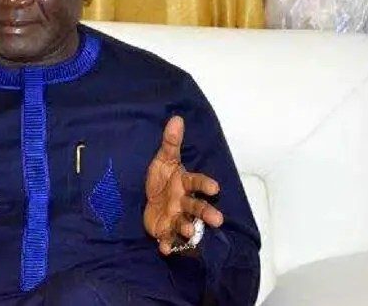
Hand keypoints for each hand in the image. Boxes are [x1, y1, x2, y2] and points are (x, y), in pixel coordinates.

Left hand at [144, 116, 223, 254]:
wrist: (149, 197)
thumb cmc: (162, 177)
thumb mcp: (163, 159)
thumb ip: (170, 142)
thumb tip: (176, 118)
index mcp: (184, 183)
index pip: (197, 183)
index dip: (205, 185)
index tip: (215, 188)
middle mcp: (184, 202)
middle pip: (197, 207)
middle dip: (207, 213)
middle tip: (218, 220)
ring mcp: (176, 217)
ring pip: (185, 223)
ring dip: (187, 228)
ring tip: (188, 231)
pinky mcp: (165, 230)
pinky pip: (168, 239)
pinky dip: (168, 245)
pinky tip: (165, 249)